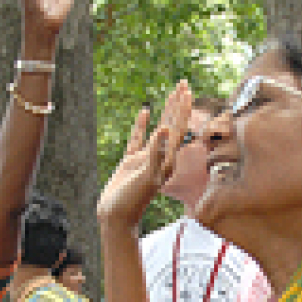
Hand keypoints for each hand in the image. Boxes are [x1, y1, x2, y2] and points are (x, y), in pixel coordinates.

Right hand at [97, 81, 191, 228]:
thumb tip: (165, 129)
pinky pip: (137, 139)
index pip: (178, 129)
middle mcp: (160, 157)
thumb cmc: (132, 201)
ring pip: (158, 129)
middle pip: (173, 125)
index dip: (182, 109)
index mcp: (167, 160)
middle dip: (178, 104)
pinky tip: (145, 113)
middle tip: (183, 83)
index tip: (185, 91)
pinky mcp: (130, 162)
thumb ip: (156, 154)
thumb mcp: (147, 178)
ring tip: (171, 93)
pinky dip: (142, 126)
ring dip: (166, 111)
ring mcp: (145, 159)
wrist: (117, 218)